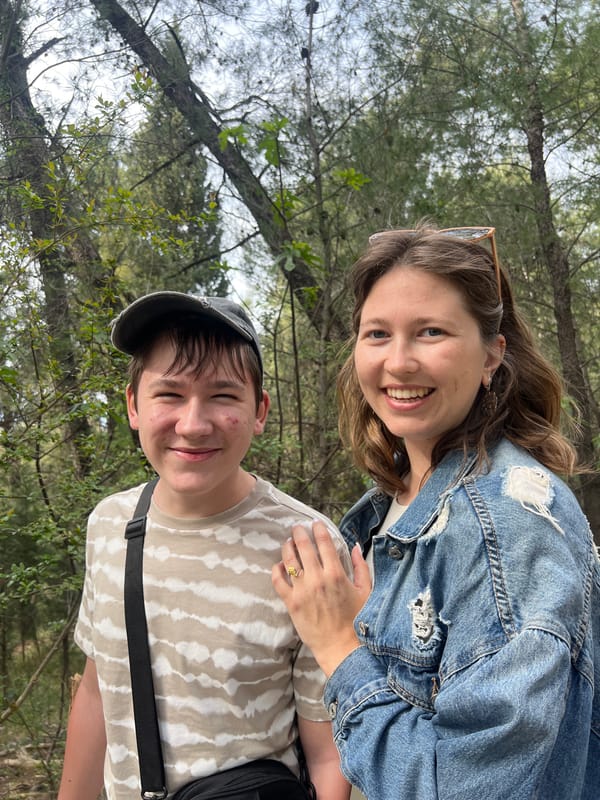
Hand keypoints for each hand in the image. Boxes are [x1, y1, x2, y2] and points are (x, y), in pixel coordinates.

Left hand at [272, 521, 371, 676]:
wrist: (341, 647)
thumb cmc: (356, 620)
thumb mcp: (366, 590)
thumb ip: (361, 566)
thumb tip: (355, 545)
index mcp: (337, 574)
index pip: (324, 543)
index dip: (318, 530)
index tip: (315, 523)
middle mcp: (318, 579)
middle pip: (304, 547)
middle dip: (299, 533)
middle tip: (297, 527)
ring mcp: (303, 590)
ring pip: (289, 560)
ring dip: (287, 547)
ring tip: (288, 542)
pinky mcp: (292, 603)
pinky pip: (278, 581)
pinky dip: (277, 570)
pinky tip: (280, 565)